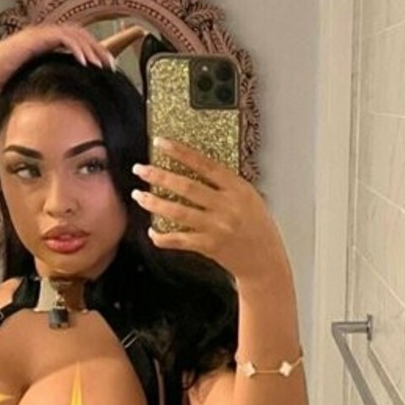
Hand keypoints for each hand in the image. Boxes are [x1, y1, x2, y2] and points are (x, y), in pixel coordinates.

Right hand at [0, 24, 117, 90]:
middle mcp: (46, 34)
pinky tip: (84, 61)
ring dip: (91, 48)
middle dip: (98, 48)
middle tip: (111, 64)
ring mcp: (41, 33)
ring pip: (75, 34)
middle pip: (81, 34)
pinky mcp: (35, 37)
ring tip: (101, 64)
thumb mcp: (35, 76)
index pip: (77, 41)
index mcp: (47, 41)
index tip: (107, 66)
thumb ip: (50, 76)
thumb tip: (68, 92)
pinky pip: (62, 38)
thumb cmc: (5, 77)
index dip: (94, 50)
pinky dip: (75, 48)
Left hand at [130, 137, 287, 284]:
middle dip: (159, 176)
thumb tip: (197, 169)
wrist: (266, 261)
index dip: (181, 152)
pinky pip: (179, 239)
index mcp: (238, 189)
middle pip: (186, 186)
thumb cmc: (258, 228)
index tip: (161, 143)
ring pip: (178, 211)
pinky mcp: (209, 246)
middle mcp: (227, 206)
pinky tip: (152, 231)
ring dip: (154, 203)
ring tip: (138, 195)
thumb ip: (227, 186)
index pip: (205, 165)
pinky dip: (163, 236)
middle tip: (139, 169)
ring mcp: (217, 227)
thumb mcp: (250, 198)